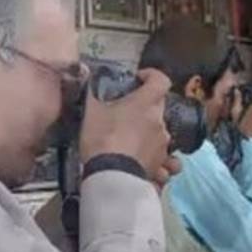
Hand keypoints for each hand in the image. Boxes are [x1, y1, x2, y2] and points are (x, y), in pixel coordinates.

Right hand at [80, 68, 176, 184]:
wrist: (110, 176)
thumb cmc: (101, 139)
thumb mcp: (91, 112)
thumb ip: (92, 92)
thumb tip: (87, 76)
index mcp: (146, 104)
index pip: (161, 81)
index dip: (152, 76)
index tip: (139, 80)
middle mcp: (160, 122)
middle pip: (159, 107)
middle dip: (145, 107)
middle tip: (127, 113)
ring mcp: (163, 144)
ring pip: (160, 133)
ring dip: (149, 134)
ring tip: (131, 142)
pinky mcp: (161, 164)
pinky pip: (165, 160)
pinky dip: (158, 161)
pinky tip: (146, 163)